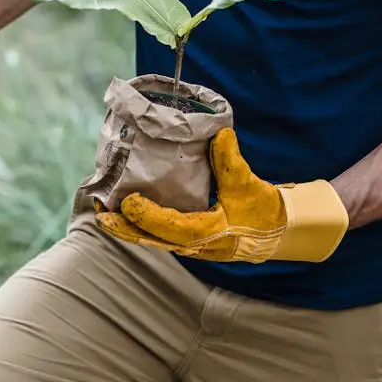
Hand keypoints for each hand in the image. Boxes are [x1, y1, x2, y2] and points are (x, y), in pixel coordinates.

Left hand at [96, 128, 348, 263]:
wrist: (282, 232)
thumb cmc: (265, 210)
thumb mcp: (250, 185)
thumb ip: (232, 161)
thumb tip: (220, 133)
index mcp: (211, 233)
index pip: (173, 227)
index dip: (149, 216)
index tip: (127, 202)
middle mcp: (199, 246)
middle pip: (154, 240)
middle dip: (126, 228)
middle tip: (100, 214)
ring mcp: (195, 247)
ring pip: (155, 241)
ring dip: (130, 228)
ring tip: (106, 214)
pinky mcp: (194, 243)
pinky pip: (162, 237)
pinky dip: (144, 227)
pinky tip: (129, 214)